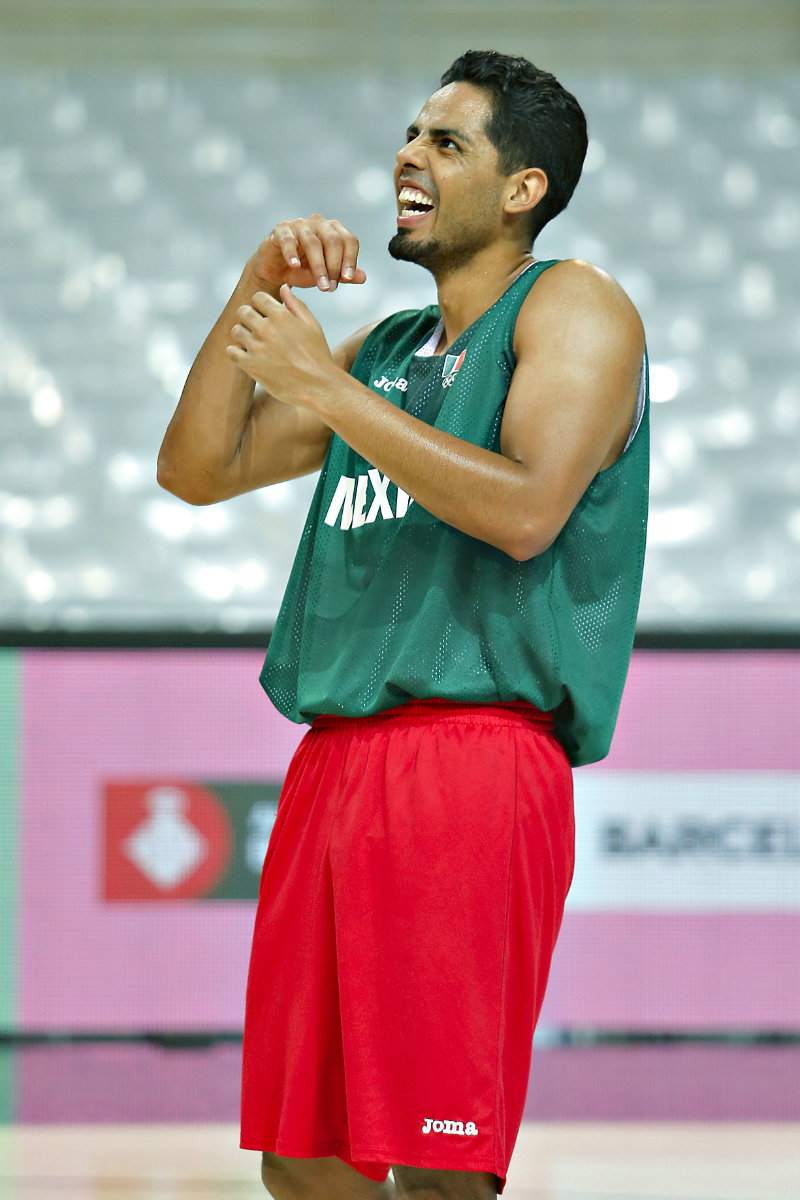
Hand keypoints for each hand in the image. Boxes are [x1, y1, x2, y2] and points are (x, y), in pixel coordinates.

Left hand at [225, 284, 337, 403]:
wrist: (317, 386)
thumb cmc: (318, 356)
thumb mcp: (312, 326)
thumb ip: (296, 305)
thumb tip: (283, 287)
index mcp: (281, 315)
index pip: (257, 298)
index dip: (260, 305)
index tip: (265, 315)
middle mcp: (266, 328)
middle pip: (243, 312)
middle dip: (250, 318)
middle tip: (258, 330)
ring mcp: (256, 347)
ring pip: (236, 331)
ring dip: (243, 336)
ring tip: (255, 345)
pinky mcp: (250, 365)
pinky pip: (231, 352)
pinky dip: (236, 353)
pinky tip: (248, 357)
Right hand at [251, 215, 366, 292]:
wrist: (276, 272)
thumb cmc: (304, 271)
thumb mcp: (326, 275)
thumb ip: (343, 276)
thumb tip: (363, 277)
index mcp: (334, 231)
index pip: (349, 240)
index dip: (350, 259)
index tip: (347, 278)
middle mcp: (319, 224)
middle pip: (333, 240)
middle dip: (334, 266)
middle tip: (331, 287)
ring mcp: (299, 225)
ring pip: (313, 242)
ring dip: (318, 266)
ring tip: (320, 285)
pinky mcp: (280, 230)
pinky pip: (288, 239)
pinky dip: (292, 253)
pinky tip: (295, 267)